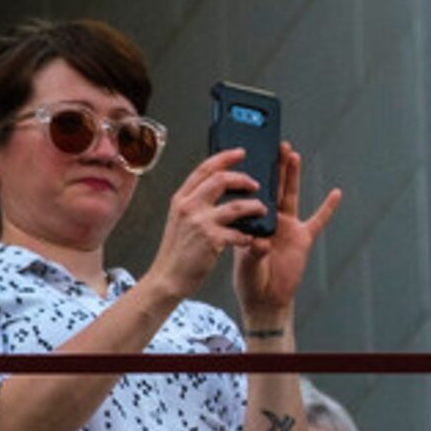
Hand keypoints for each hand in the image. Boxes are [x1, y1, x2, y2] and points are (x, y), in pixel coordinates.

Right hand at [145, 148, 269, 296]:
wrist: (168, 277)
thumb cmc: (178, 251)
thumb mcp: (180, 220)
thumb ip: (195, 203)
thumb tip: (216, 188)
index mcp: (181, 199)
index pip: (204, 169)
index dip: (224, 158)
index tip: (240, 152)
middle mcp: (188, 206)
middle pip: (221, 180)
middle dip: (243, 179)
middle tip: (257, 185)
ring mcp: (199, 222)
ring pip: (235, 205)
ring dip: (253, 206)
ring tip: (262, 210)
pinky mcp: (211, 240)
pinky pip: (238, 232)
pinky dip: (247, 235)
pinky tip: (249, 239)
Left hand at [232, 143, 342, 326]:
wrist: (266, 299)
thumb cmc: (250, 281)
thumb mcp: (245, 265)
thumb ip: (252, 252)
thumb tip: (262, 243)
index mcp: (248, 222)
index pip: (248, 194)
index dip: (247, 175)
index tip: (246, 156)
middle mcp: (268, 220)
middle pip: (271, 186)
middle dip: (273, 165)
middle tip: (274, 145)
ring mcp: (287, 227)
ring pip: (290, 195)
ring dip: (292, 175)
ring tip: (292, 154)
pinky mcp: (303, 238)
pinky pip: (318, 220)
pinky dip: (328, 208)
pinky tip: (335, 194)